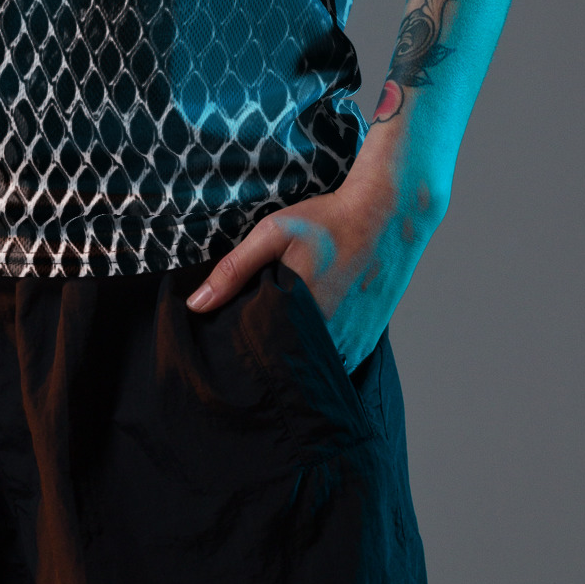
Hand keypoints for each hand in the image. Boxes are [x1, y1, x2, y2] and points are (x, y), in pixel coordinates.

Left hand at [185, 138, 447, 373]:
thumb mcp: (273, 233)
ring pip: (311, 368)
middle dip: (268, 357)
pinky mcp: (367, 343)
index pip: (259, 355)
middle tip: (255, 338)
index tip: (230, 344)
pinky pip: (336, 363)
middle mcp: (327, 339)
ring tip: (281, 335)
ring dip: (296, 358)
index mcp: (299, 316)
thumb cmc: (327, 221)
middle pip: (285, 364)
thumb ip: (234, 270)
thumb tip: (195, 306)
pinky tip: (309, 333)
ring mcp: (351, 345)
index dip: (244, 351)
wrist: (388, 215)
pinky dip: (321, 355)